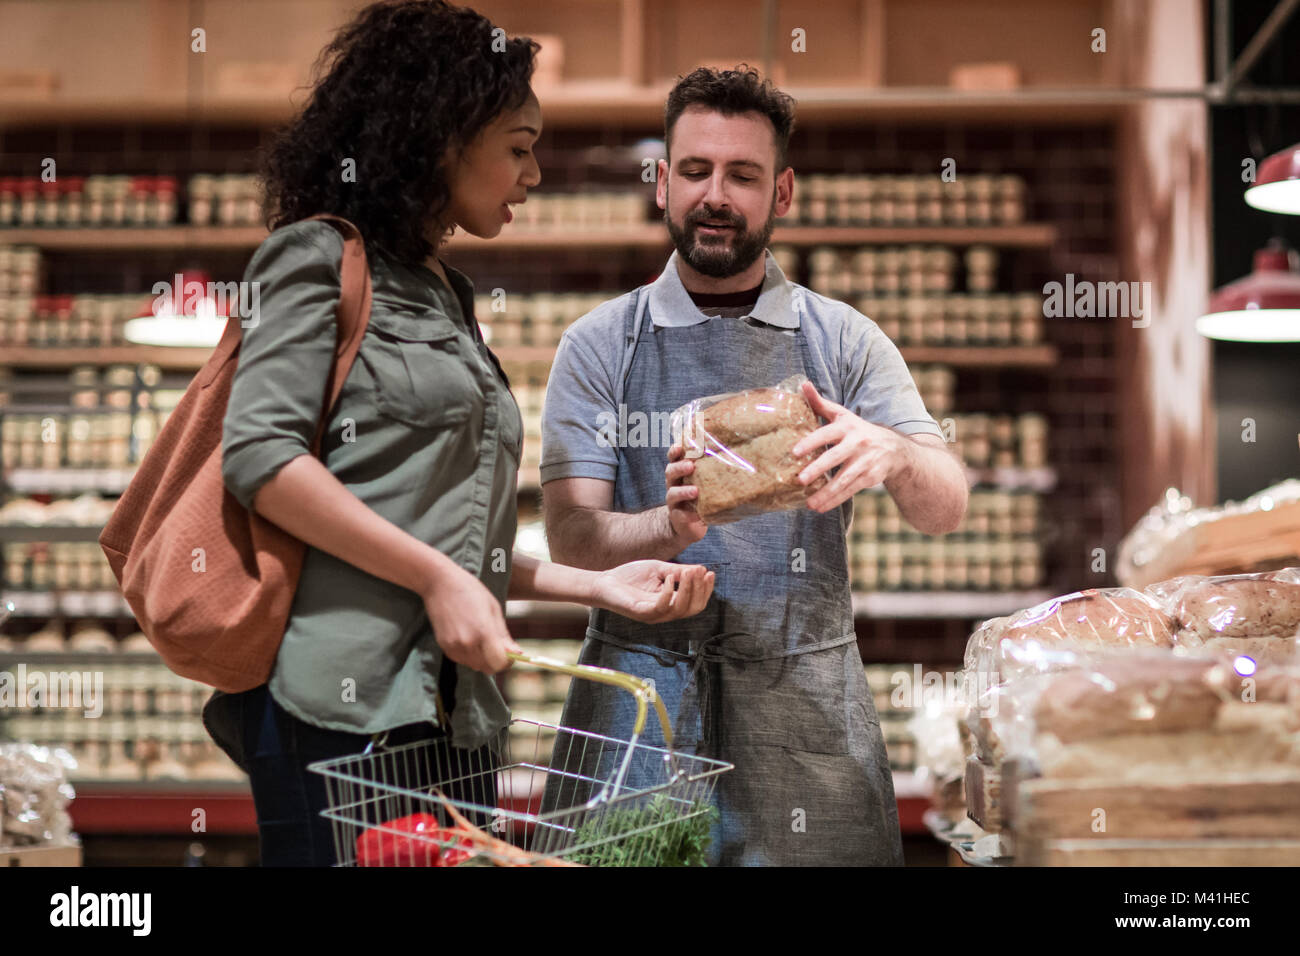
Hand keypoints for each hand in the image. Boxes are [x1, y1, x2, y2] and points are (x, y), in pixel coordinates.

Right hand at [422, 562, 520, 673]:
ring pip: (475, 666)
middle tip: (499, 647)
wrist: (440, 583)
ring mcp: (454, 646)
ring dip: (483, 659)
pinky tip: (471, 638)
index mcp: (483, 632)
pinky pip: (463, 660)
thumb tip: (517, 653)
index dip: (508, 661)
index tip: (511, 653)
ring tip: (483, 639)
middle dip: (497, 661)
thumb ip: (504, 635)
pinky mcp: (444, 647)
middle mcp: (467, 643)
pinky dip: (470, 656)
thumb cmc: (470, 591)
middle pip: (488, 668)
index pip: (499, 663)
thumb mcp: (493, 609)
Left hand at [591, 560, 714, 623]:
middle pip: (692, 609)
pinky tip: (670, 577)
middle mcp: (665, 613)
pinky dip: (669, 592)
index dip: (706, 590)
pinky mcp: (641, 612)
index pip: (696, 603)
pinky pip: (660, 607)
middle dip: (700, 590)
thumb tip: (701, 569)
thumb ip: (679, 571)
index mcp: (671, 604)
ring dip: (688, 590)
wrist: (604, 582)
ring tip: (688, 572)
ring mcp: (653, 615)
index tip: (710, 573)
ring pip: (679, 610)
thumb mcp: (659, 570)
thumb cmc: (631, 577)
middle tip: (701, 572)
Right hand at [664, 443, 708, 547]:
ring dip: (683, 491)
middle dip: (679, 468)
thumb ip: (711, 467)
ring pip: (672, 493)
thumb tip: (736, 452)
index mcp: (680, 471)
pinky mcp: (677, 516)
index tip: (680, 446)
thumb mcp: (704, 478)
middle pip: (670, 472)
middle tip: (691, 466)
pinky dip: (688, 515)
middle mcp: (673, 484)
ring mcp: (674, 501)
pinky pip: (680, 515)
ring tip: (695, 491)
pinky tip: (697, 515)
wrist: (689, 523)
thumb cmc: (700, 495)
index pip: (673, 457)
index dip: (674, 451)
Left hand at [791, 380, 913, 512]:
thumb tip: (802, 384)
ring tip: (809, 504)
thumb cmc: (858, 430)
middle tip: (800, 480)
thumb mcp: (842, 415)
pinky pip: (851, 490)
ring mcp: (865, 461)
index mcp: (848, 426)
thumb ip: (820, 403)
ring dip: (826, 492)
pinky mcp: (870, 477)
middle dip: (818, 469)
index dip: (811, 442)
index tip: (794, 452)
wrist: (894, 448)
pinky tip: (821, 507)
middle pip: (835, 457)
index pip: (827, 433)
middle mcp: (858, 443)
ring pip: (844, 479)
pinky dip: (836, 500)